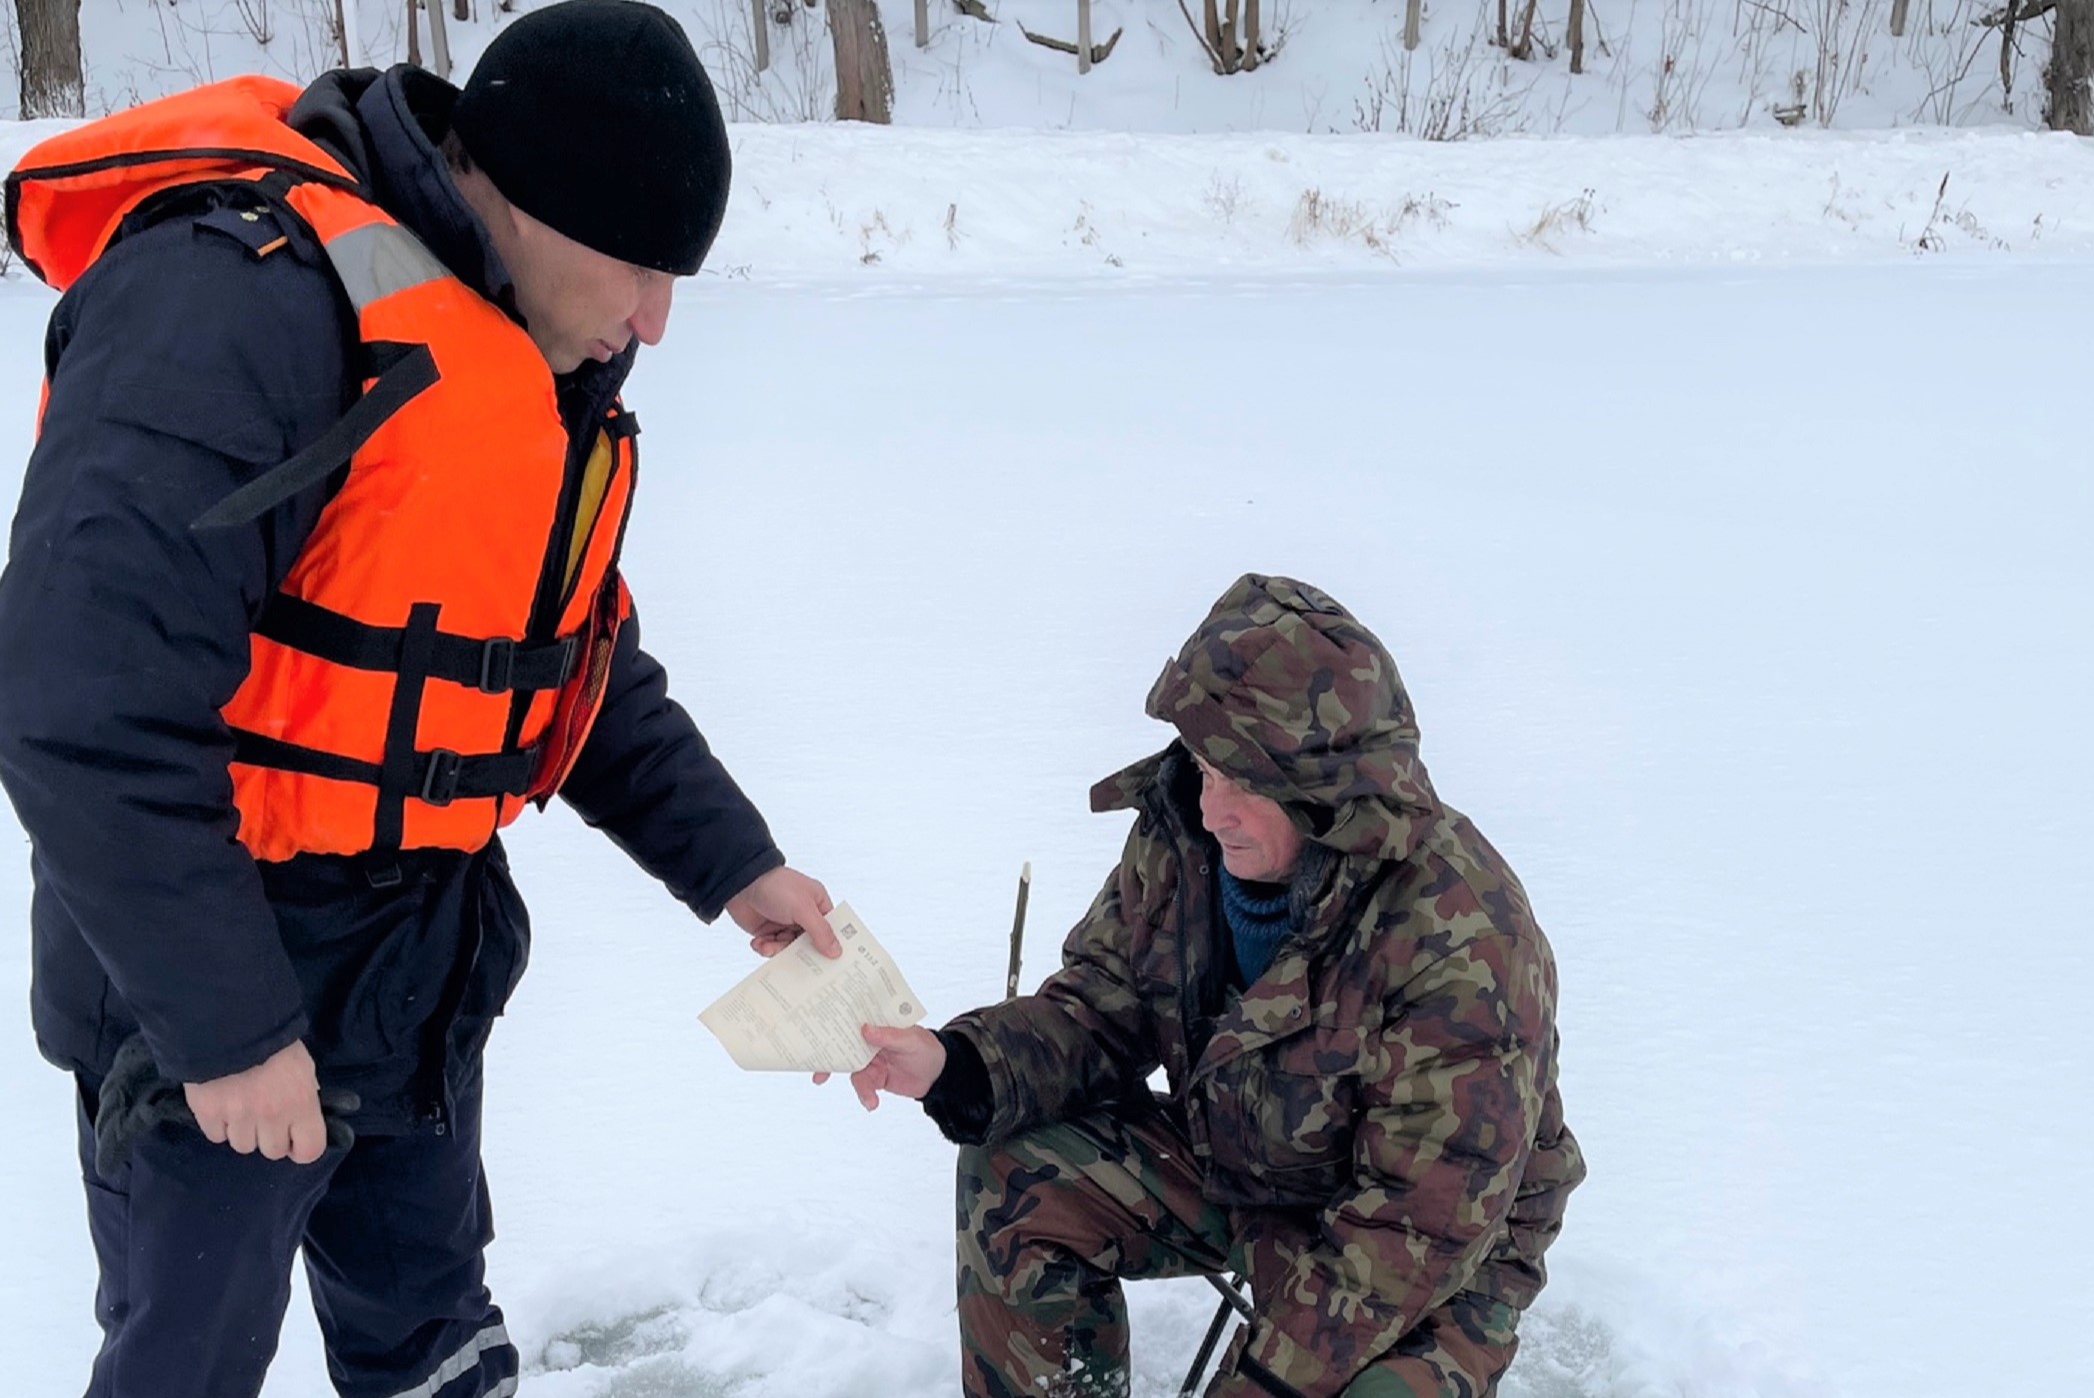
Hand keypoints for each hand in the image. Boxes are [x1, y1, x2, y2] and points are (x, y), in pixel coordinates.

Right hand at [183, 1040, 326, 1163]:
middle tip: (264, 1114)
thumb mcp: (301, 1065)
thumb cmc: (273, 1040)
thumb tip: (299, 1116)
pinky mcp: (208, 1115)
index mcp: (300, 1103)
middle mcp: (271, 1116)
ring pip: (242, 1145)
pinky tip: (222, 1103)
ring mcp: (238, 1118)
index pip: (310, 1150)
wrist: (229, 1021)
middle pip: (272, 1151)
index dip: (302, 1148)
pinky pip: (216, 1136)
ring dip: (243, 1130)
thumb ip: (302, 1094)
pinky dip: (219, 1124)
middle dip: (270, 1136)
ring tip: (240, 1104)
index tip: (295, 1139)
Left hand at [727, 865, 838, 957]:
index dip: (832, 945)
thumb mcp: (803, 908)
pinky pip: (772, 948)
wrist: (740, 883)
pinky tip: (759, 942)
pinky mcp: (769, 932)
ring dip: (777, 949)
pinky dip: (765, 948)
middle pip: (810, 944)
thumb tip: (836, 951)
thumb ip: (820, 931)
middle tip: (795, 960)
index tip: (831, 962)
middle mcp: (803, 916)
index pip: (832, 929)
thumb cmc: (775, 885)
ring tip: (768, 944)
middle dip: (801, 953)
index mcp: (817, 904)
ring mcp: (786, 924)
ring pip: (789, 949)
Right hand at [815, 1024, 947, 1110]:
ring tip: (869, 1099)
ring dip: (858, 1086)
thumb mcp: (911, 1039)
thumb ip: (889, 1035)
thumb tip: (865, 1029)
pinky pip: (863, 1086)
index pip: (852, 1021)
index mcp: (877, 1024)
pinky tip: (872, 1103)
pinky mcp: (874, 1078)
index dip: (835, 1024)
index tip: (819, 1031)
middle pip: (844, 1047)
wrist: (937, 1074)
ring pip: (853, 1071)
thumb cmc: (926, 1048)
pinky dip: (865, 1096)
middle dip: (829, 1060)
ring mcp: (869, 1060)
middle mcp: (869, 1041)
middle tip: (818, 1074)